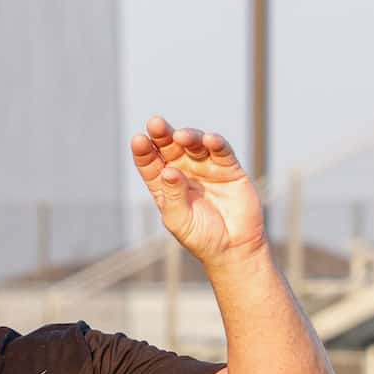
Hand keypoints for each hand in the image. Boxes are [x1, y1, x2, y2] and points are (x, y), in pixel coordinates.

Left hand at [131, 117, 265, 266]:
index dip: (144, 151)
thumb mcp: (179, 220)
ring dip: (188, 136)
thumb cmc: (202, 238)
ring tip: (181, 137)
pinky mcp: (229, 168)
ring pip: (194, 143)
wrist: (234, 249)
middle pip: (170, 147)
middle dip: (162, 135)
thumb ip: (173, 196)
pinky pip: (221, 150)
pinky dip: (215, 142)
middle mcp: (184, 171)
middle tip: (155, 124)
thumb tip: (168, 170)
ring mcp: (207, 167)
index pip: (150, 162)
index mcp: (166, 184)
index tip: (139, 141)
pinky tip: (209, 139)